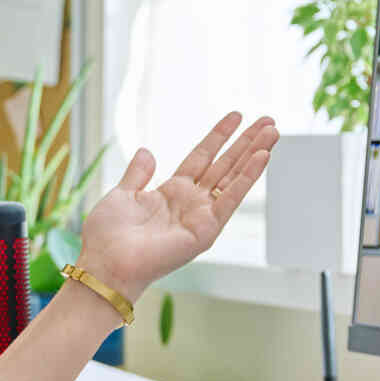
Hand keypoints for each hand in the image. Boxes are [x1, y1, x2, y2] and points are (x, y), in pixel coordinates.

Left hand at [76, 113, 277, 301]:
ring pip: (233, 177)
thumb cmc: (107, 236)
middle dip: (246, 142)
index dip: (219, 136)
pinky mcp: (207, 229)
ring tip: (273, 132)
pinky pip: (231, 198)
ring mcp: (201, 216)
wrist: (106, 263)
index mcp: (171, 193)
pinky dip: (248, 178)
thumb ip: (138, 174)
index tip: (235, 116)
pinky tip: (263, 156)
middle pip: (224, 165)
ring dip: (254, 154)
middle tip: (268, 121)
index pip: (202, 157)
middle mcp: (190, 203)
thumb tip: (146, 151)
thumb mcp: (122, 194)